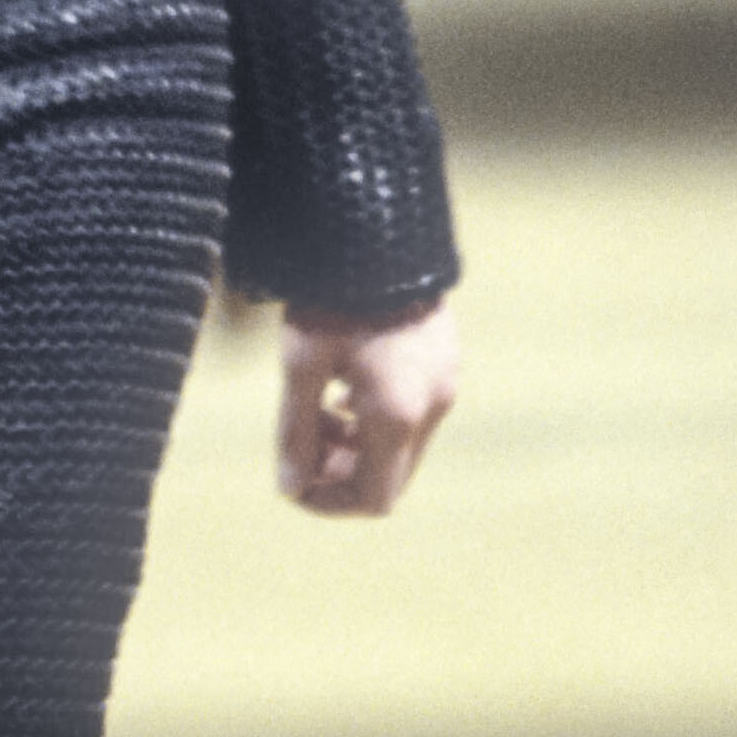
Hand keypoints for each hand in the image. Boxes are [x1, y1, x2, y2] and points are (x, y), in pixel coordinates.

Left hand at [277, 296, 460, 516]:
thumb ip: (296, 433)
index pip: (374, 499)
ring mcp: (445, 384)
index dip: (331, 503)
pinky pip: (414, 414)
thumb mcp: (301, 365)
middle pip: (389, 476)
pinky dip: (377, 418)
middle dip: (342, 471)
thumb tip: (290, 489)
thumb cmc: (332, 297)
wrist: (377, 233)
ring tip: (318, 408)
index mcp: (397, 415)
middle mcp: (432, 407)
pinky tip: (345, 385)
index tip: (297, 481)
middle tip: (304, 440)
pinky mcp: (446, 363)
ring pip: (402, 446)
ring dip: (357, 444)